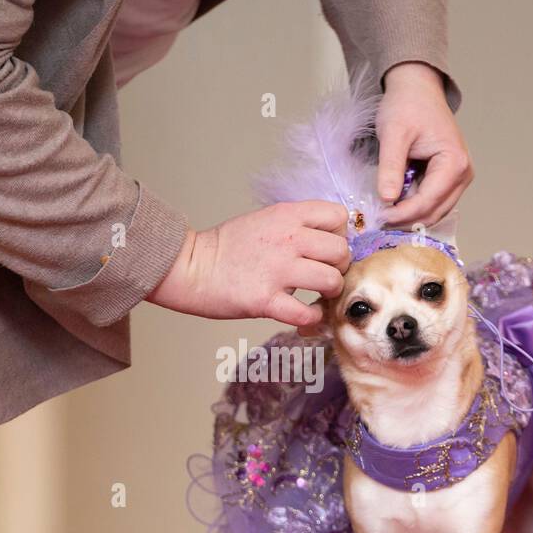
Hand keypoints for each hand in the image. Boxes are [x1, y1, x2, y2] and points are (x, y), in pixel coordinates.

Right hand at [146, 201, 348, 326]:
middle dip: (339, 266)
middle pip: (341, 251)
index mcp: (287, 215)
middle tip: (324, 274)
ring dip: (329, 291)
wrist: (191, 267)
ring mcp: (278, 270)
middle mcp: (287, 239)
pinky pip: (307, 312)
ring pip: (331, 280)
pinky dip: (312, 317)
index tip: (326, 247)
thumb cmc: (226, 247)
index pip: (338, 217)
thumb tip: (327, 240)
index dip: (339, 234)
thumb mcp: (265, 220)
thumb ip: (296, 226)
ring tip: (317, 295)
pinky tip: (304, 314)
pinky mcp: (266, 300)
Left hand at [375, 62, 472, 228]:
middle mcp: (463, 174)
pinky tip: (394, 204)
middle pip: (434, 212)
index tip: (378, 217)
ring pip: (434, 211)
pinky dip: (413, 207)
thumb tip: (387, 199)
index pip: (428, 201)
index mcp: (455, 162)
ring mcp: (458, 179)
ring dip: (409, 216)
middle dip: (406, 219)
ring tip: (383, 213)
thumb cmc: (407, 106)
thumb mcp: (394, 134)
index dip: (403, 214)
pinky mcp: (448, 180)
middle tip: (377, 220)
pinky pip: (431, 202)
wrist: (416, 90)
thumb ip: (391, 167)